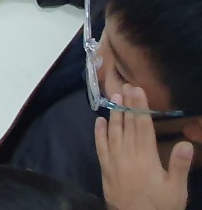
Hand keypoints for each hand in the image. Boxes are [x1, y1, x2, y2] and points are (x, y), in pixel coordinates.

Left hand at [95, 84, 192, 209]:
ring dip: (114, 114)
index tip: (137, 90)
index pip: (142, 127)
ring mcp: (113, 161)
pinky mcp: (105, 169)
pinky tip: (98, 121)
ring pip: (112, 132)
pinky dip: (99, 133)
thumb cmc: (159, 207)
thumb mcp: (176, 190)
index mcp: (146, 158)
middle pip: (127, 125)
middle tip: (125, 86)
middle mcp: (127, 155)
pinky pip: (100, 147)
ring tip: (114, 97)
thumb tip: (186, 143)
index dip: (140, 107)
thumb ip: (179, 165)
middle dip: (127, 105)